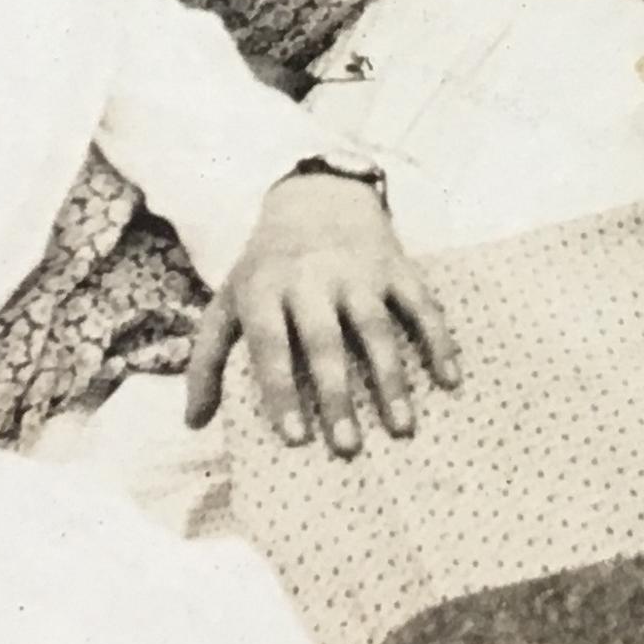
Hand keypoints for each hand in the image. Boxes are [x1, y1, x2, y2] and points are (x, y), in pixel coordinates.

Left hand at [187, 172, 459, 454]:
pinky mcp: (396, 266)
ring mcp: (357, 271)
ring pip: (376, 328)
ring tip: (402, 427)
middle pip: (324, 342)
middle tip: (348, 448)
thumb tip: (194, 423)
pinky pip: (421, 306)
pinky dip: (438, 341)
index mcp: (265, 288)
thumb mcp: (228, 301)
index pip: (270, 344)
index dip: (281, 390)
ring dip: (391, 378)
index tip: (295, 438)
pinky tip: (449, 380)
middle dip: (337, 395)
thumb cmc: (267, 265)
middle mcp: (310, 278)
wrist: (317, 195)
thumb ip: (209, 359)